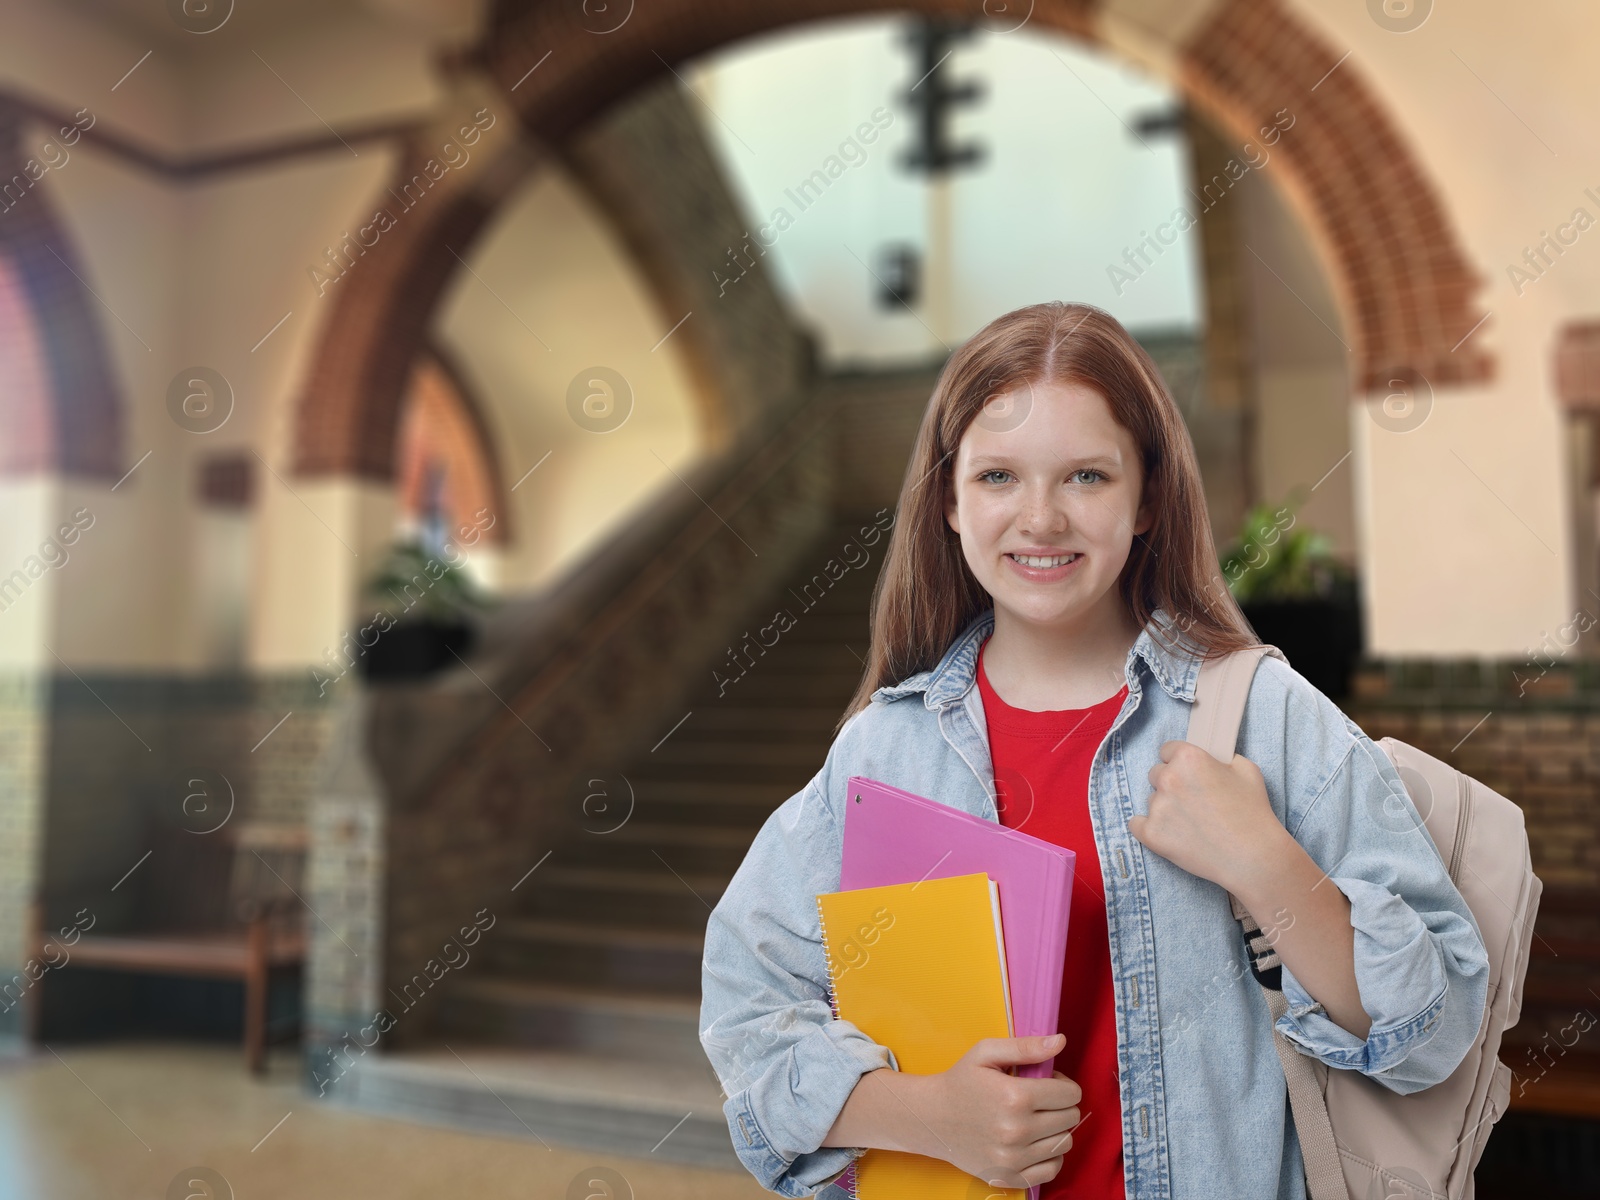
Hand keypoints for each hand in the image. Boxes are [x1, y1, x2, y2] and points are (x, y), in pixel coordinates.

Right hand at [910, 1034, 1081, 1188]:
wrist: (932, 1119)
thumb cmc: (961, 1082)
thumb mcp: (986, 1053)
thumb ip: (1026, 1047)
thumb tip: (1060, 1041)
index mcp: (1015, 1097)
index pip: (1070, 1093)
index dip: (1063, 1083)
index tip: (1048, 1081)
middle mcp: (1017, 1131)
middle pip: (1070, 1117)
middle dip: (1061, 1104)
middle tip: (1039, 1098)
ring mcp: (1013, 1158)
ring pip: (1064, 1143)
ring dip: (1056, 1128)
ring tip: (1035, 1118)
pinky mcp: (1009, 1177)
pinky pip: (1053, 1169)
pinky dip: (1051, 1155)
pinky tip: (1034, 1142)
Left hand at [1127, 740, 1289, 895]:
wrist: (1252, 857)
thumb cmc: (1253, 813)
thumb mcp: (1247, 770)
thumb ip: (1222, 757)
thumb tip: (1210, 759)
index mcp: (1189, 757)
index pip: (1167, 750)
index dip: (1179, 762)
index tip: (1188, 774)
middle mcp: (1168, 778)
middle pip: (1156, 774)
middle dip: (1172, 784)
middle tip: (1193, 801)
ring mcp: (1157, 807)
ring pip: (1151, 800)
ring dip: (1165, 808)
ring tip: (1192, 823)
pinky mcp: (1151, 833)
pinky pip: (1137, 825)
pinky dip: (1149, 829)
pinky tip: (1169, 833)